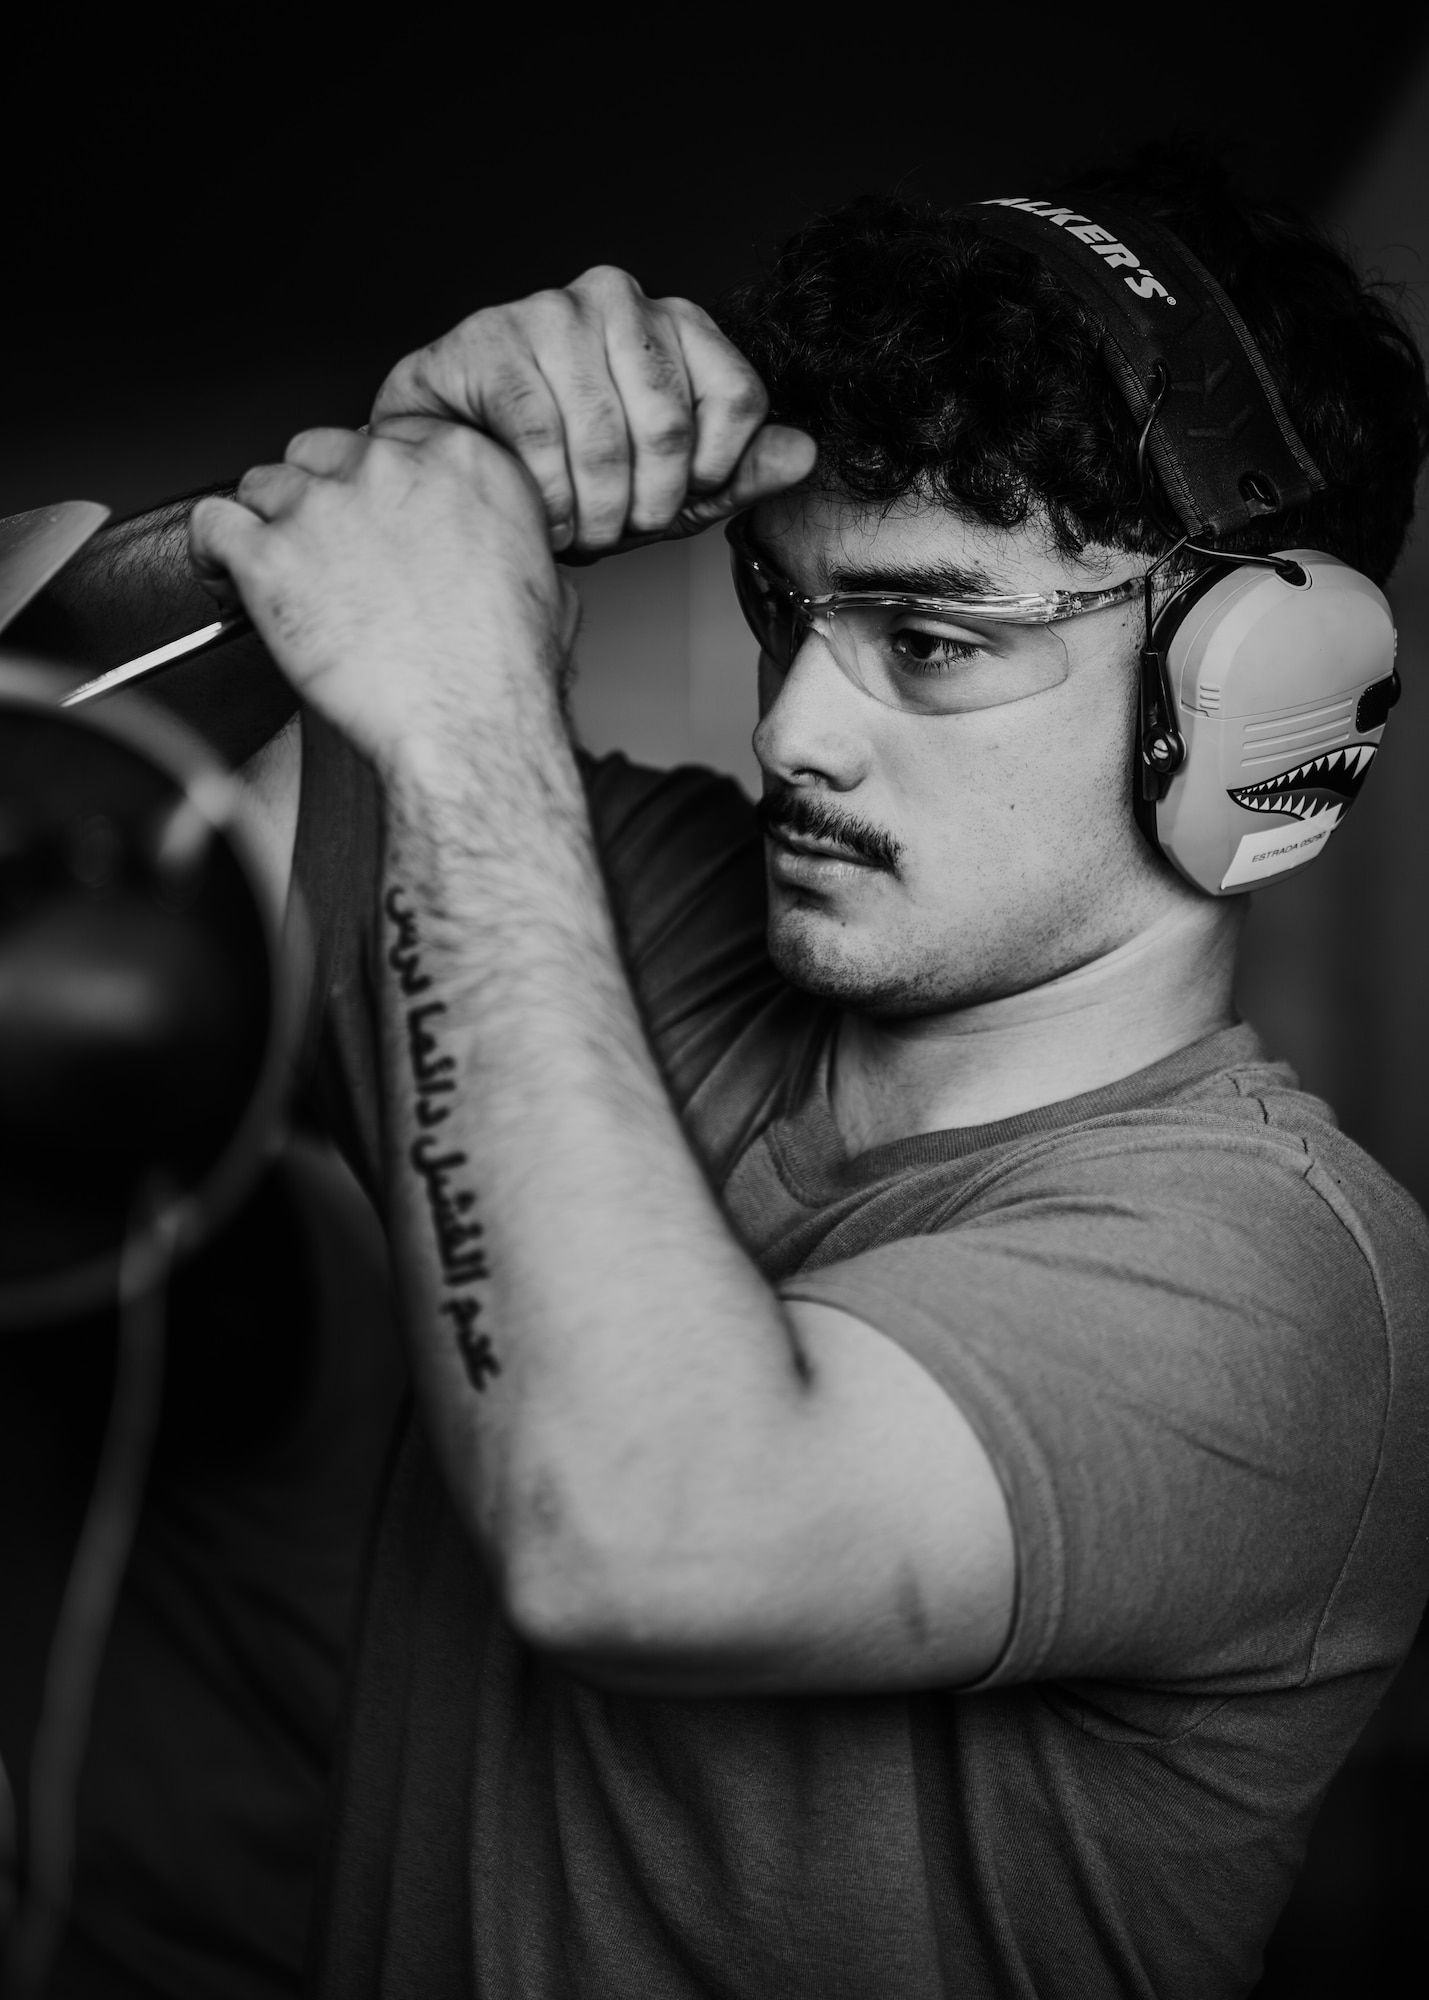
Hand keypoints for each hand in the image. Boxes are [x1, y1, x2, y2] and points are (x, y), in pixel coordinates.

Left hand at [189, 419, 576, 769]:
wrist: (468, 727)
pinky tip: (225, 577)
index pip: (386, 436)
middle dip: (317, 498)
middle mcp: (388, 468)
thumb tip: (490, 551)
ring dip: (266, 524)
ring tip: (274, 571)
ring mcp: (323, 507)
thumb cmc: (504, 673)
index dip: (369, 481)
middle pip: (320, 451)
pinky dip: (210, 550)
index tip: (366, 516)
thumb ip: (504, 539)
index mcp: (459, 461)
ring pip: (264, 484)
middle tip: (323, 554)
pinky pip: (210, 524)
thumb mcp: (542, 582)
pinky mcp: (270, 555)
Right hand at [370, 267, 817, 555]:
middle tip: (617, 526)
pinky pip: (541, 440)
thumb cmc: (571, 479)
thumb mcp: (668, 489)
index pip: (738, 399)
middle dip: (646, 504)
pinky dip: (545, 500)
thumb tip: (804, 453)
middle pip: (670, 426)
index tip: (674, 499)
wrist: (462, 477)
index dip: (710, 474)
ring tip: (576, 525)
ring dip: (593, 512)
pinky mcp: (490, 340)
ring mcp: (550, 310)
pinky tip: (537, 511)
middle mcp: (617, 299)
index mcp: (675, 325)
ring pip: (605, 438)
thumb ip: (737, 471)